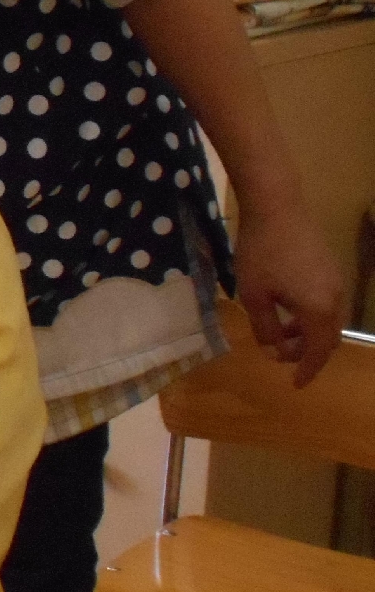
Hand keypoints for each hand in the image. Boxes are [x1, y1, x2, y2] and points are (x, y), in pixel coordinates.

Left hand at [233, 199, 344, 386]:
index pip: (318, 351)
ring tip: (276, 332)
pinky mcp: (331, 268)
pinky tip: (285, 308)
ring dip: (306, 332)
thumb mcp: (254, 296)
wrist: (277, 206)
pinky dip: (309, 315)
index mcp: (319, 310)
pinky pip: (326, 303)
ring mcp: (337, 281)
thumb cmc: (261, 253)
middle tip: (281, 357)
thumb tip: (272, 350)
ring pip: (328, 320)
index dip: (307, 370)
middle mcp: (336, 299)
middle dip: (306, 352)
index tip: (295, 384)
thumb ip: (265, 328)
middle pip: (328, 338)